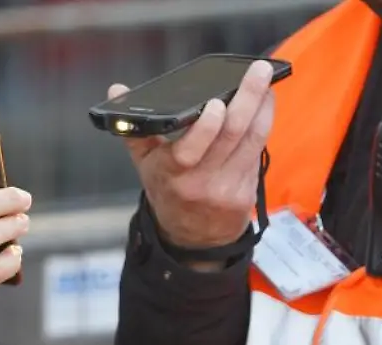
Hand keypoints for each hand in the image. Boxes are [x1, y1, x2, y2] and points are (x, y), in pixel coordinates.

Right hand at [110, 60, 275, 263]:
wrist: (193, 237)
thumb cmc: (167, 191)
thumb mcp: (144, 165)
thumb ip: (133, 127)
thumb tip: (117, 91)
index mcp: (172, 174)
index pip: (190, 151)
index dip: (207, 127)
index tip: (215, 101)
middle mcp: (201, 182)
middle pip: (231, 135)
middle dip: (248, 98)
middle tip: (257, 71)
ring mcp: (227, 187)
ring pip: (252, 140)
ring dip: (262, 106)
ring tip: (264, 80)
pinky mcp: (248, 191)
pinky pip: (258, 150)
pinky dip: (263, 123)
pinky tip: (264, 104)